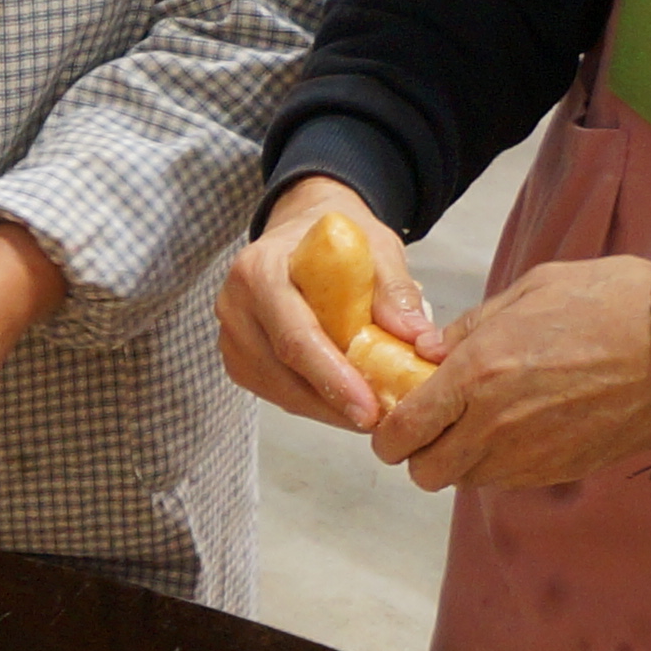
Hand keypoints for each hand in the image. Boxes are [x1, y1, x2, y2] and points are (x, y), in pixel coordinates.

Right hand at [216, 179, 430, 431]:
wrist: (300, 229)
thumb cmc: (337, 239)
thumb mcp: (375, 247)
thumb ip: (394, 290)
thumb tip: (419, 339)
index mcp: (260, 270)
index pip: (295, 337)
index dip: (332, 377)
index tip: (369, 408)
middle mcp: (234, 305)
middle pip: (282, 372)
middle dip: (333, 404)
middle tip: (380, 421)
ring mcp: (231, 335)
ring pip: (277, 390)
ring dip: (324, 409)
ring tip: (369, 413)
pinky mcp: (237, 357)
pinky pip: (274, 391)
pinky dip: (311, 402)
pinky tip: (342, 402)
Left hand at [374, 253, 650, 491]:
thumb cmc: (612, 301)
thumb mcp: (531, 289)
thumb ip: (469, 327)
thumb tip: (426, 351)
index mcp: (477, 374)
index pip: (401, 431)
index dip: (386, 433)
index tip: (393, 420)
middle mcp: (495, 425)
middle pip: (425, 472)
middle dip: (418, 454)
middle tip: (432, 426)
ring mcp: (531, 455)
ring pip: (466, 481)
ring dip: (460, 461)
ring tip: (480, 424)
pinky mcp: (563, 470)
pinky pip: (509, 481)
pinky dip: (500, 465)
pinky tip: (519, 431)